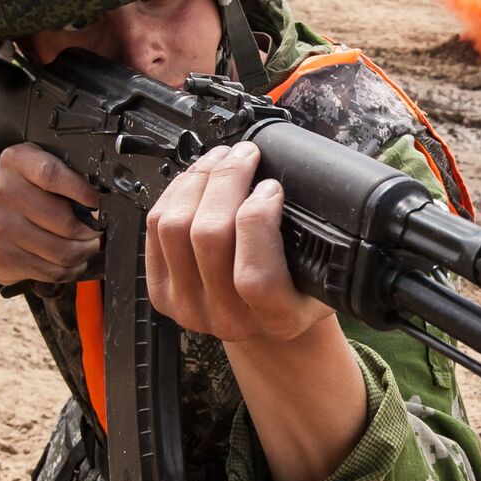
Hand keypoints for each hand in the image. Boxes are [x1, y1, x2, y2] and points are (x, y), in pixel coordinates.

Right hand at [0, 143, 100, 285]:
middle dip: (91, 231)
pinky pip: (51, 271)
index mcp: (15, 162)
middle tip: (98, 232)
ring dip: (84, 252)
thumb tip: (103, 198)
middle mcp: (2, 193)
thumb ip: (68, 174)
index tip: (98, 202)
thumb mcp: (40, 169)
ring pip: (61, 252)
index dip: (82, 191)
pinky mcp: (2, 257)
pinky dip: (70, 270)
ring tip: (88, 246)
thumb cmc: (27, 193)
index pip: (51, 175)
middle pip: (63, 221)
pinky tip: (72, 261)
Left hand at [144, 141, 329, 343]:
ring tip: (222, 159)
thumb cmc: (298, 294)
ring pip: (175, 226)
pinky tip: (199, 178)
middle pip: (208, 236)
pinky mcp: (161, 290)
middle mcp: (228, 317)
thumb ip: (316, 243)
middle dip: (227, 179)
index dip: (259, 220)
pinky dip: (176, 192)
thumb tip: (290, 182)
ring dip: (199, 180)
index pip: (255, 276)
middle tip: (246, 155)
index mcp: (277, 318)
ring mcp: (188, 304)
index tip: (272, 187)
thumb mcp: (325, 276)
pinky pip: (156, 227)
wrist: (264, 326)